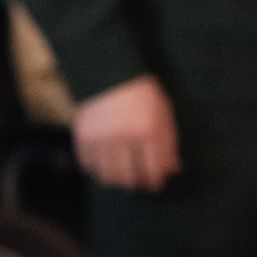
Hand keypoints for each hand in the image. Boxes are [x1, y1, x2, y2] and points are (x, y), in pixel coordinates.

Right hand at [72, 75, 180, 191]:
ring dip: (117, 180)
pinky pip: (89, 165)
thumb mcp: (162, 111)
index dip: (155, 180)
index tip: (155, 184)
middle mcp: (124, 137)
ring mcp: (101, 139)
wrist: (109, 73)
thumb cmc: (142, 93)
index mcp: (148, 129)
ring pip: (108, 176)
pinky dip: (97, 169)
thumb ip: (168, 140)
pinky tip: (105, 163)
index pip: (153, 168)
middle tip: (139, 182)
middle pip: (129, 177)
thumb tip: (174, 169)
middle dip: (136, 183)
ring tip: (123, 175)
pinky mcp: (83, 138)